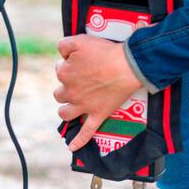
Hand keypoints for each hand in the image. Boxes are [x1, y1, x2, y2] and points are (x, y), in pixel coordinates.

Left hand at [53, 35, 141, 151]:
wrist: (128, 65)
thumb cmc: (106, 51)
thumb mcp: (81, 40)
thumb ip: (64, 45)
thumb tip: (60, 54)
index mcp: (64, 73)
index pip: (59, 68)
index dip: (68, 63)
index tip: (80, 61)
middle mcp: (70, 91)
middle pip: (59, 93)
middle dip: (66, 87)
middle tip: (80, 79)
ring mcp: (83, 105)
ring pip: (65, 111)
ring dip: (66, 108)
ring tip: (71, 105)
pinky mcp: (98, 114)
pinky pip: (86, 132)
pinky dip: (79, 141)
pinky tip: (72, 148)